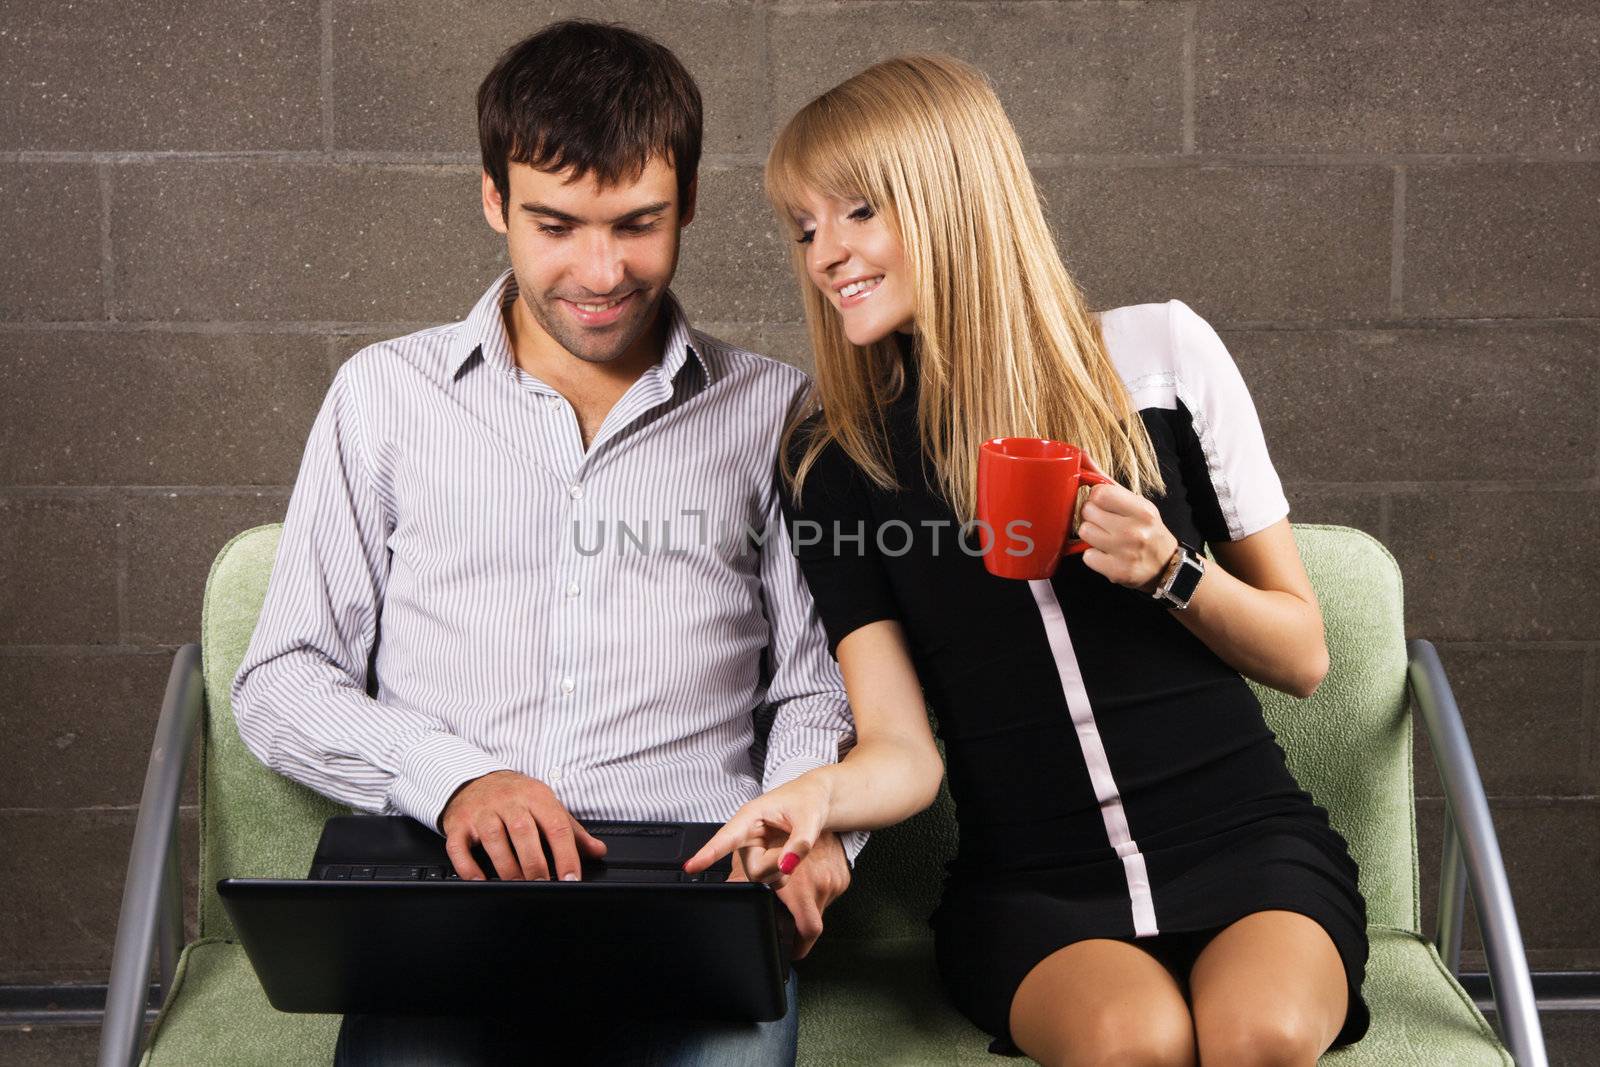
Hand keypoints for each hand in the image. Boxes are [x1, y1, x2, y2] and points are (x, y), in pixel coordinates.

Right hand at [439, 769, 607, 880]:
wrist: (475, 779)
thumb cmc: (516, 798)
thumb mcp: (546, 807)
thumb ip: (572, 831)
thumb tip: (598, 851)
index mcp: (536, 796)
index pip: (556, 825)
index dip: (566, 854)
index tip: (571, 878)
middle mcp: (508, 801)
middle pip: (524, 831)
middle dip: (535, 863)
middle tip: (543, 885)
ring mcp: (481, 811)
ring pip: (493, 838)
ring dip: (507, 866)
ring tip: (518, 885)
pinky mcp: (458, 823)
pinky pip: (459, 846)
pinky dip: (468, 866)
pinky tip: (480, 880)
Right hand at [683, 773, 833, 889]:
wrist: (817, 800)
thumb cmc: (809, 800)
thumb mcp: (809, 818)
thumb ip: (799, 844)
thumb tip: (786, 867)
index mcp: (750, 816)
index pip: (726, 837)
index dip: (708, 853)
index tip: (690, 867)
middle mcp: (747, 834)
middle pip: (753, 868)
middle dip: (777, 866)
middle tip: (796, 849)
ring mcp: (753, 848)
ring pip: (761, 877)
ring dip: (781, 870)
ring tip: (793, 849)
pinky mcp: (760, 858)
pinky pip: (769, 879)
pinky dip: (783, 874)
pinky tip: (789, 857)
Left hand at [714, 823, 850, 961]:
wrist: (817, 800)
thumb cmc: (781, 822)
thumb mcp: (753, 846)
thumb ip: (743, 874)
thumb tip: (729, 893)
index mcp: (799, 882)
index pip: (806, 929)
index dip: (798, 947)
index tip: (791, 955)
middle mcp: (820, 883)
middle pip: (811, 924)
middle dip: (797, 927)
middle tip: (786, 930)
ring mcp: (835, 881)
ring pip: (819, 909)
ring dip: (806, 907)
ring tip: (794, 890)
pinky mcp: (844, 878)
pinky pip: (828, 896)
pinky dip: (816, 894)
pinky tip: (808, 880)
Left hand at [1075, 482, 1179, 592]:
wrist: (1168, 567)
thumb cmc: (1148, 531)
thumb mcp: (1137, 504)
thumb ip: (1109, 483)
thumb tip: (1082, 458)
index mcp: (1141, 510)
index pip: (1099, 493)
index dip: (1096, 498)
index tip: (1103, 505)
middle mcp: (1134, 530)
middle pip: (1087, 512)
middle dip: (1093, 516)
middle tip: (1106, 524)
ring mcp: (1125, 552)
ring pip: (1084, 532)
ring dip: (1091, 536)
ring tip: (1106, 539)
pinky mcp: (1117, 571)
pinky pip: (1087, 556)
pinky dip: (1094, 556)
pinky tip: (1107, 555)